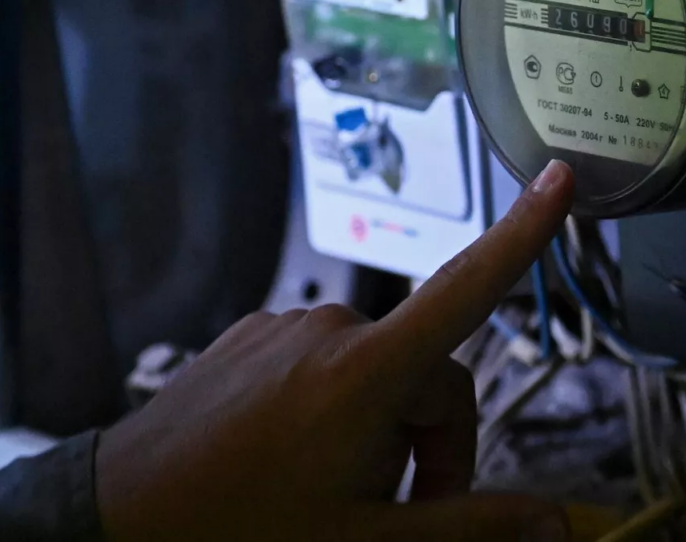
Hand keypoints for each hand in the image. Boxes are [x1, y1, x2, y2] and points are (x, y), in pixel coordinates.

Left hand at [96, 159, 574, 541]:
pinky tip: (297, 459)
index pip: (468, 288)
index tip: (562, 179)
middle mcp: (331, 331)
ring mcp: (287, 329)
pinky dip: (336, 409)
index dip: (525, 233)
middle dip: (433, 446)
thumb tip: (553, 523)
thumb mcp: (367, 540)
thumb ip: (469, 527)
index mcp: (367, 373)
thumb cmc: (240, 527)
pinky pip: (327, 364)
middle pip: (432, 376)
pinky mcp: (255, 336)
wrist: (123, 511)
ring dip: (382, 430)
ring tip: (334, 492)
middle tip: (398, 512)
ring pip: (379, 373)